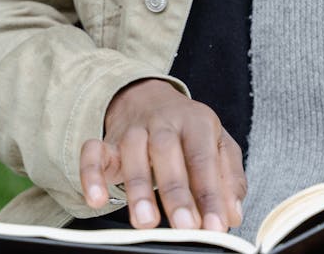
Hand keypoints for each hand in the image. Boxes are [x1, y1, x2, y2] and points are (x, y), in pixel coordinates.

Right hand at [80, 78, 245, 231]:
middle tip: (185, 226)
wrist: (150, 97)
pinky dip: (90, 174)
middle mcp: (164, 123)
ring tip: (146, 221)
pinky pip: (93, 152)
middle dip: (176, 192)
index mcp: (196, 122)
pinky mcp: (108, 141)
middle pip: (168, 152)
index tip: (216, 225)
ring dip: (138, 188)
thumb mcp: (218, 145)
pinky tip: (96, 199)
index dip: (210, 194)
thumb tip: (232, 212)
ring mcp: (134, 130)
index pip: (204, 158)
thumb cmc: (188, 130)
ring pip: (132, 153)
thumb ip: (228, 178)